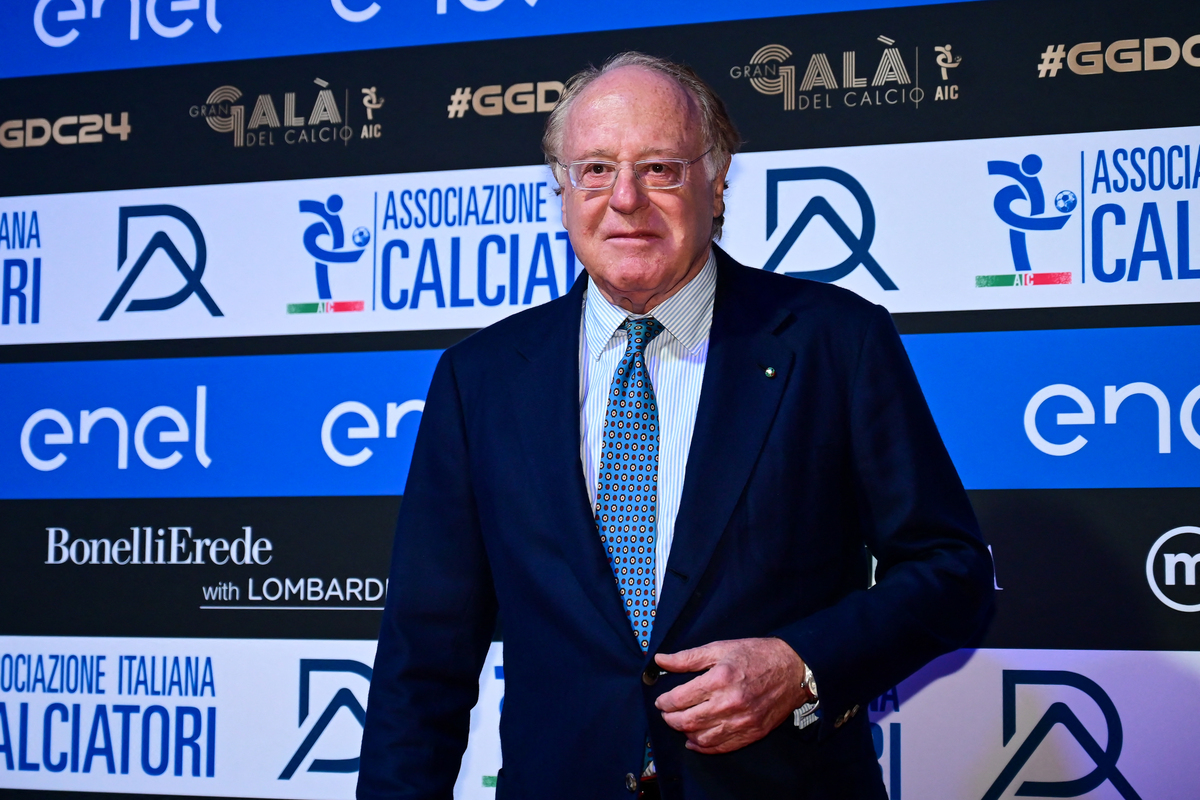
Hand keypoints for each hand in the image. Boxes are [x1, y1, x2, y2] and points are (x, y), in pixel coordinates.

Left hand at [653, 638, 808, 753]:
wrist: (793, 668)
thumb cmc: (756, 655)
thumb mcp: (720, 648)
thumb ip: (687, 658)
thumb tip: (660, 660)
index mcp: (720, 679)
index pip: (680, 698)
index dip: (665, 702)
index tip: (661, 701)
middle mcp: (730, 703)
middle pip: (688, 721)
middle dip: (670, 719)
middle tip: (666, 713)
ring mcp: (743, 721)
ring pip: (702, 737)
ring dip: (685, 733)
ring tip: (680, 724)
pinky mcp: (752, 732)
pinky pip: (722, 747)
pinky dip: (704, 747)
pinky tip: (695, 740)